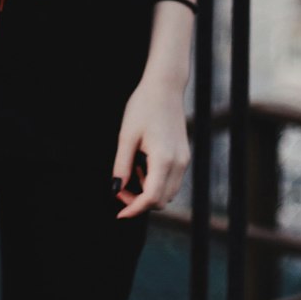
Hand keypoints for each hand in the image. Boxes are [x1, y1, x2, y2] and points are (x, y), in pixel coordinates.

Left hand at [111, 72, 190, 219]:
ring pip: (169, 192)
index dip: (134, 209)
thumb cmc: (143, 106)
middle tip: (121, 189)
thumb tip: (116, 189)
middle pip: (162, 200)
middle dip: (140, 202)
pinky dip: (157, 182)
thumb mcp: (126, 135)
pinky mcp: (184, 155)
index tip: (119, 213)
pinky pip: (172, 180)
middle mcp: (179, 163)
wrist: (165, 86)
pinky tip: (144, 165)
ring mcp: (184, 159)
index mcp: (164, 159)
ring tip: (133, 171)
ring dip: (150, 192)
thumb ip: (122, 165)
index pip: (151, 198)